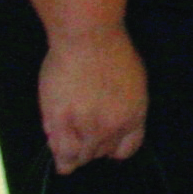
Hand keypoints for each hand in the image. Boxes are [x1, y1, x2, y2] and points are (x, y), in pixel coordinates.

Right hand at [36, 26, 147, 172]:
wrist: (89, 38)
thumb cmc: (112, 51)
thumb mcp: (132, 83)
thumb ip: (123, 107)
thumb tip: (108, 125)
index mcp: (135, 116)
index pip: (127, 149)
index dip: (112, 148)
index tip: (103, 145)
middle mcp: (113, 127)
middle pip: (101, 152)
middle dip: (91, 146)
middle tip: (79, 133)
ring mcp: (87, 127)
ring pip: (80, 155)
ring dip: (73, 152)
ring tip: (66, 145)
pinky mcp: (61, 122)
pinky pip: (61, 149)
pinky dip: (58, 153)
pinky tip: (57, 150)